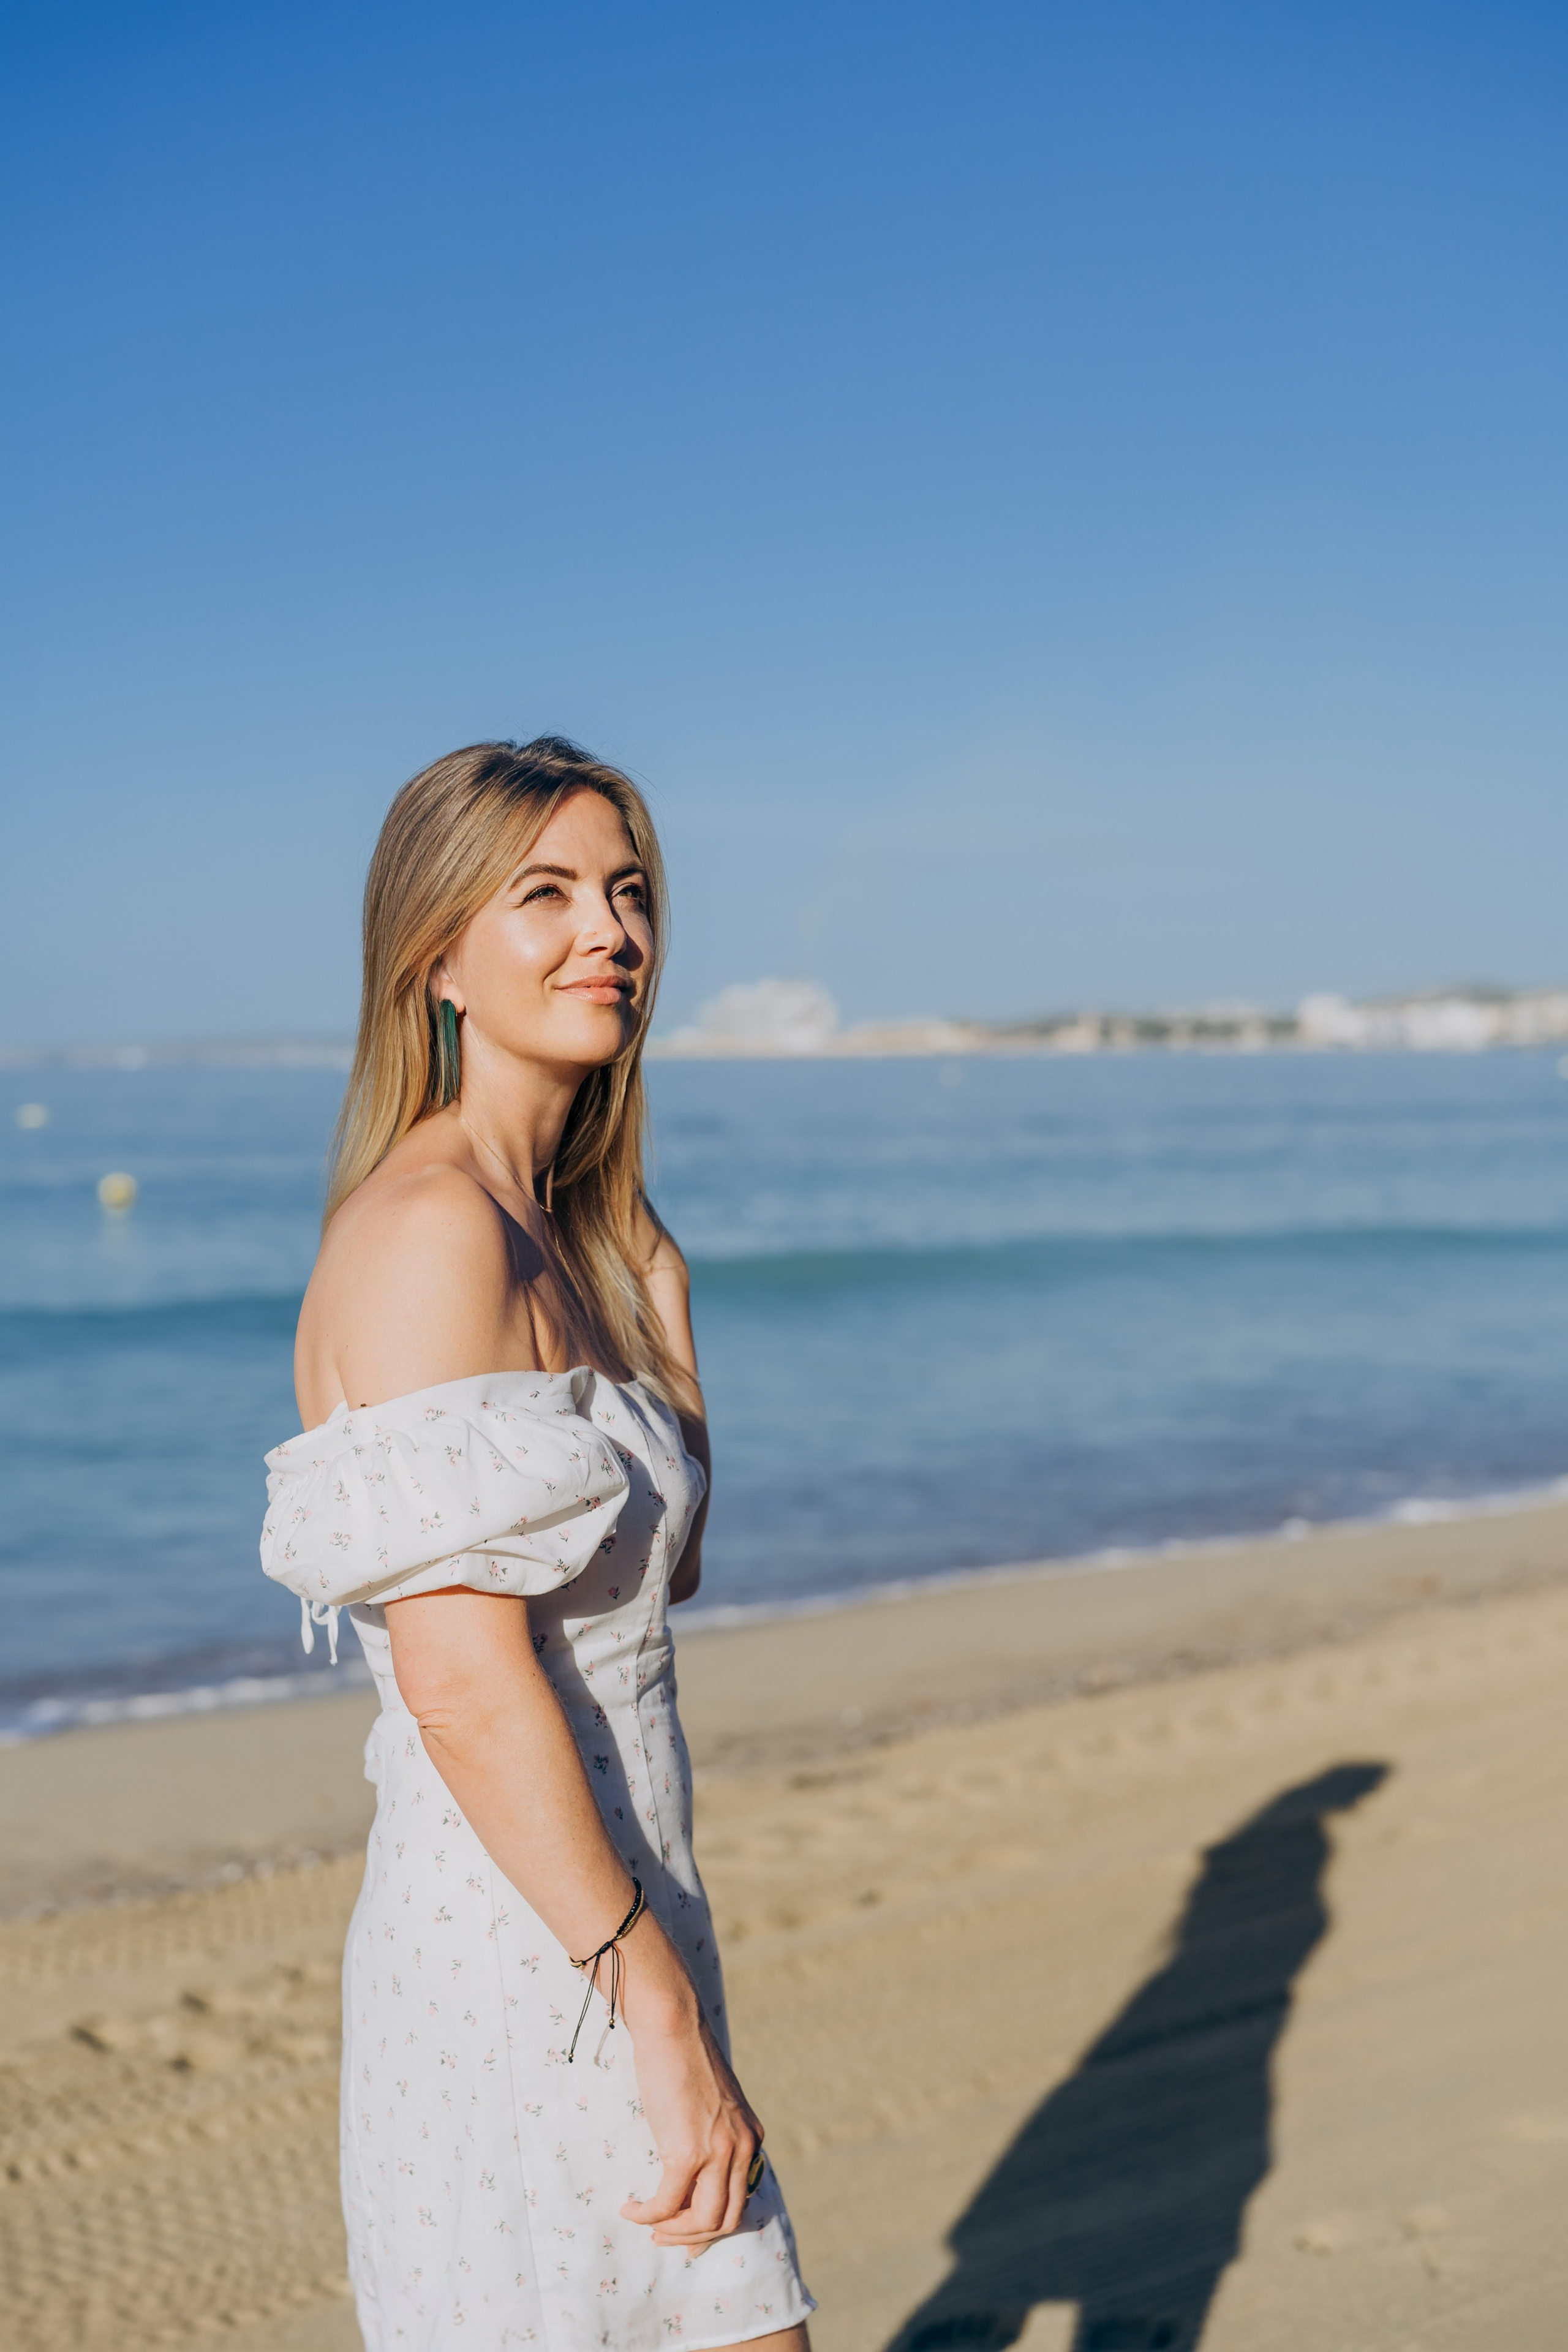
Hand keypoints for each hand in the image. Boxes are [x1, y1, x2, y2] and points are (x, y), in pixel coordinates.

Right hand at [619, 1941, 762, 2251]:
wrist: (672, 2024)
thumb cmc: (682, 2056)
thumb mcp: (712, 2102)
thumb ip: (713, 2133)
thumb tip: (694, 2169)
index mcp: (750, 2137)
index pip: (741, 2198)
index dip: (714, 2225)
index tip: (690, 2237)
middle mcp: (742, 2147)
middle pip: (726, 2218)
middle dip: (694, 2237)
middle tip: (665, 2240)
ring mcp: (717, 2151)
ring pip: (703, 2220)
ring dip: (672, 2232)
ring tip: (649, 2226)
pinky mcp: (687, 2151)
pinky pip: (667, 2203)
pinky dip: (648, 2215)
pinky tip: (632, 2209)